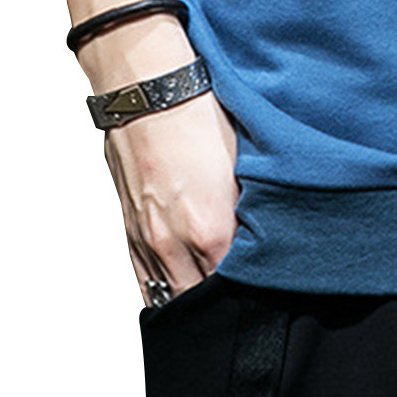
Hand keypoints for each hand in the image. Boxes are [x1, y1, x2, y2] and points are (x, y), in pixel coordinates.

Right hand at [102, 84, 241, 304]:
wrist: (149, 94)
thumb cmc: (199, 120)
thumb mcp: (241, 167)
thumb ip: (248, 214)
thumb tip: (260, 239)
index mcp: (210, 230)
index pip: (237, 287)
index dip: (254, 289)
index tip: (267, 287)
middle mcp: (175, 245)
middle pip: (204, 301)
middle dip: (224, 302)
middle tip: (245, 296)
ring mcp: (148, 242)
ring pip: (172, 299)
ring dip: (194, 298)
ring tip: (216, 296)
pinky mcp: (130, 233)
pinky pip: (146, 283)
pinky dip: (166, 290)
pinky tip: (184, 287)